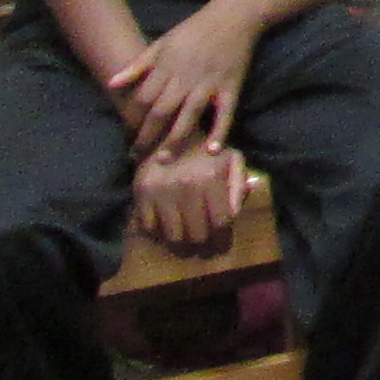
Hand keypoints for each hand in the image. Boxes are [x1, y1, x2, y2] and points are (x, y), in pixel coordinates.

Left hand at [110, 0, 260, 158]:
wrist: (234, 15)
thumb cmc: (194, 29)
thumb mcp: (162, 42)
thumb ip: (138, 65)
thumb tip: (111, 84)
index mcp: (166, 66)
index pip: (143, 98)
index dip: (132, 119)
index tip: (127, 135)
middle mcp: (185, 77)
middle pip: (161, 111)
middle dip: (147, 136)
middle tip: (137, 157)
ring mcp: (209, 84)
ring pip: (189, 116)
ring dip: (175, 140)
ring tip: (164, 160)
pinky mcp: (231, 87)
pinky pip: (225, 113)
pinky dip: (219, 132)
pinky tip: (211, 150)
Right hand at [132, 143, 248, 258]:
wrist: (169, 131)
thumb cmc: (206, 150)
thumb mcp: (231, 159)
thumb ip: (238, 184)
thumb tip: (235, 214)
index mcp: (212, 178)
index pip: (220, 223)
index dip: (222, 239)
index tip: (221, 246)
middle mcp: (186, 187)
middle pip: (197, 235)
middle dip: (203, 246)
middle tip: (204, 248)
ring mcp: (161, 191)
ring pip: (173, 237)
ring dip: (181, 246)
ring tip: (186, 244)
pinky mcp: (141, 194)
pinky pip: (149, 228)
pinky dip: (158, 235)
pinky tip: (167, 230)